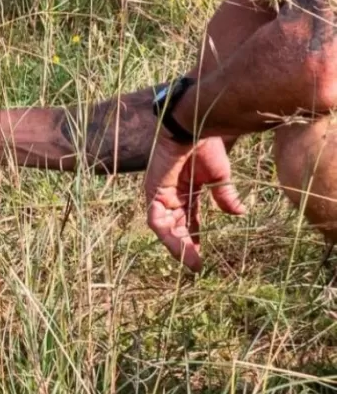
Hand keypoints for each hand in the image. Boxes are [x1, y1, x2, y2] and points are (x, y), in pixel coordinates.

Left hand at [145, 135, 245, 271]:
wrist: (196, 127)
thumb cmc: (207, 147)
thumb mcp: (219, 177)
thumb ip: (225, 197)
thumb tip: (240, 214)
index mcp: (186, 191)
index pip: (189, 221)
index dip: (195, 239)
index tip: (203, 259)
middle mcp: (171, 194)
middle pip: (176, 227)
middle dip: (186, 247)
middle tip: (197, 265)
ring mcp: (160, 193)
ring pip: (164, 227)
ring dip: (176, 245)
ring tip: (191, 261)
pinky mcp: (153, 190)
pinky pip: (155, 218)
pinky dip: (166, 233)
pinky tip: (179, 246)